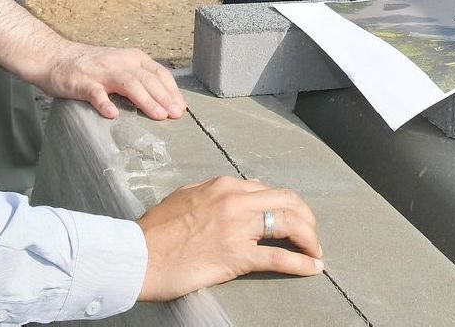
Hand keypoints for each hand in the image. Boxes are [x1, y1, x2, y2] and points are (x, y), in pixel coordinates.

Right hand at [38, 41, 187, 120]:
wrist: (55, 57)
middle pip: (148, 79)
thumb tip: (163, 102)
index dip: (172, 91)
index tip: (182, 108)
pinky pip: (96, 93)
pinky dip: (105, 103)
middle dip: (164, 98)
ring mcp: (102, 71)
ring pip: (129, 84)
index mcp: (133, 58)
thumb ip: (139, 80)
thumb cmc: (91, 66)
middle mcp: (121, 62)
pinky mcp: (83, 82)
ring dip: (145, 100)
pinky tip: (113, 114)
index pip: (159, 73)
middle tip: (176, 115)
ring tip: (158, 116)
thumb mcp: (120, 67)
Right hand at [137, 177, 323, 300]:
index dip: (285, 204)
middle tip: (311, 232)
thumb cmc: (155, 230)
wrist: (138, 256)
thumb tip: (233, 195)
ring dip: (309, 238)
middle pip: (287, 201)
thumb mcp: (185, 197)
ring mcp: (238, 227)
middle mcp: (236, 201)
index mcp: (224, 186)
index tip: (291, 217)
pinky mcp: (237, 255)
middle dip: (306, 217)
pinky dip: (301, 263)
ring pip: (289, 224)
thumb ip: (212, 193)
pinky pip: (279, 257)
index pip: (267, 190)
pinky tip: (313, 268)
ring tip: (316, 251)